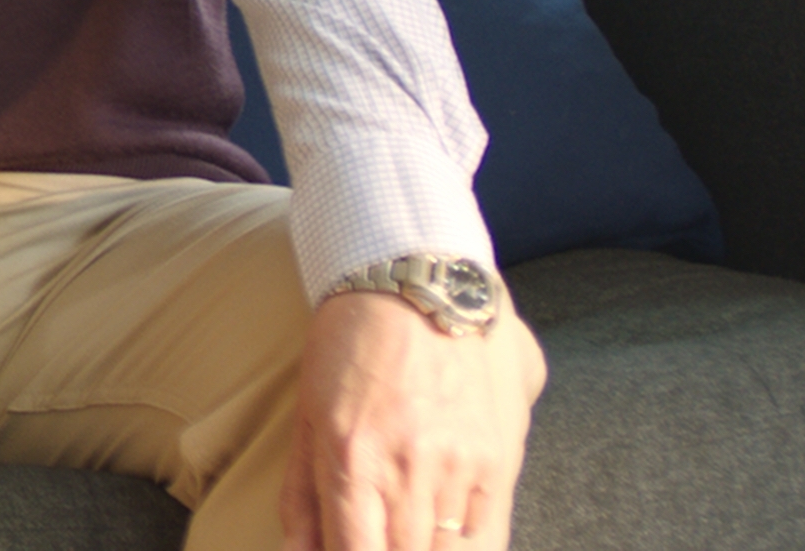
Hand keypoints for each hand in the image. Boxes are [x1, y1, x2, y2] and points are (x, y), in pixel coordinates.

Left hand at [282, 291, 535, 550]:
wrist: (420, 281)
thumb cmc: (350, 342)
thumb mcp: (308, 413)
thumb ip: (303, 494)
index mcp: (353, 458)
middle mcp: (411, 468)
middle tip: (374, 534)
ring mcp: (462, 466)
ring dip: (422, 549)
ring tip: (403, 530)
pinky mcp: (501, 459)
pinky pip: (489, 536)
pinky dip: (463, 546)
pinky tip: (441, 536)